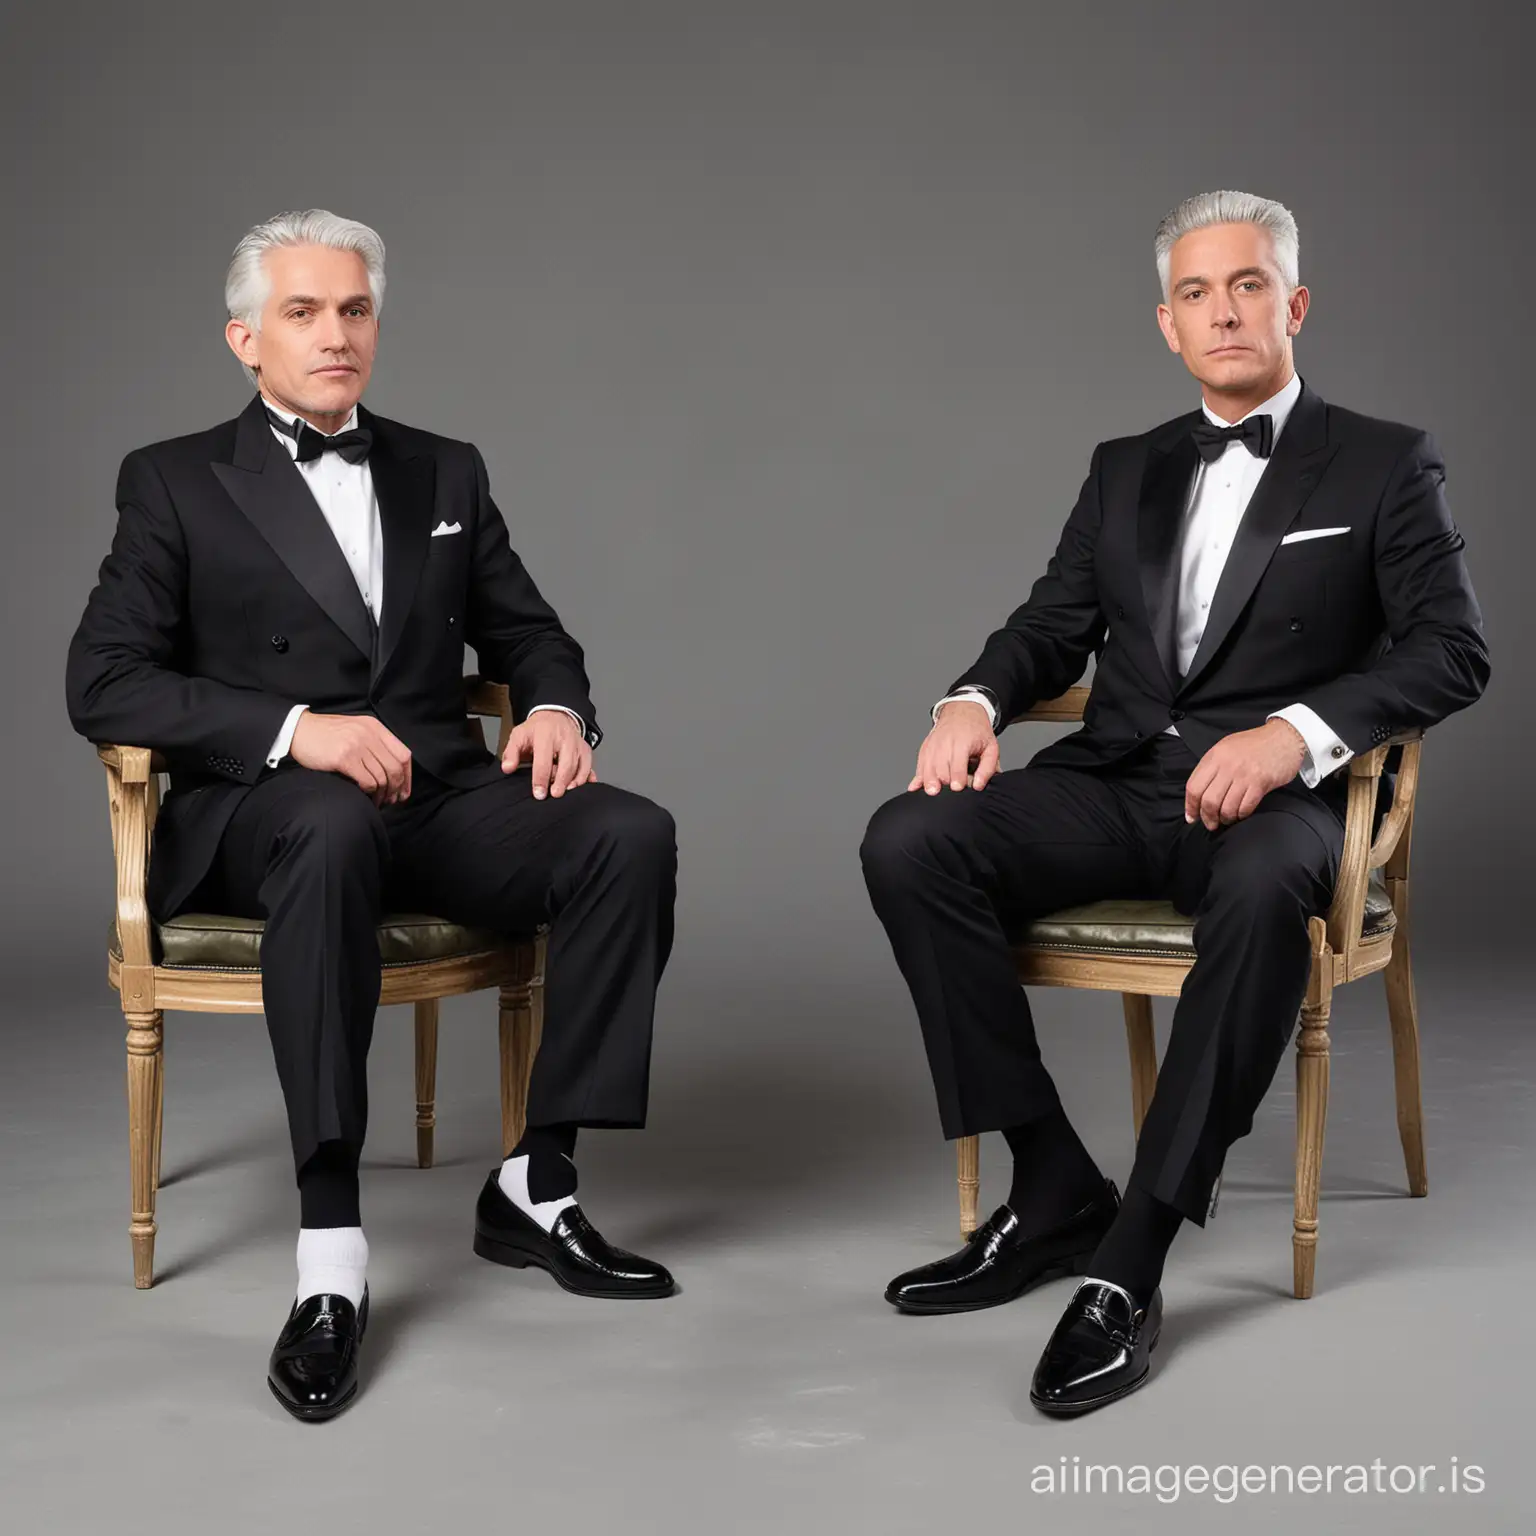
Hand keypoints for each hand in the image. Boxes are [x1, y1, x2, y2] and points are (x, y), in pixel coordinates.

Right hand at [290, 712, 412, 806]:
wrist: (297, 730)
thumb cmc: (326, 735)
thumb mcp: (355, 729)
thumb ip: (374, 743)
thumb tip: (393, 771)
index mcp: (375, 727)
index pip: (403, 754)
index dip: (407, 776)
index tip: (404, 791)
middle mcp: (369, 734)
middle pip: (395, 768)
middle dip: (396, 788)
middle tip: (391, 800)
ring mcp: (357, 745)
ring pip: (382, 777)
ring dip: (382, 794)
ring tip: (377, 801)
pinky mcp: (344, 758)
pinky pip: (367, 781)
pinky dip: (369, 792)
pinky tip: (364, 795)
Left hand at [501, 711, 596, 798]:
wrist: (555, 716)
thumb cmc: (536, 730)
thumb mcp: (519, 736)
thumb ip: (511, 753)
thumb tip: (508, 768)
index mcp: (545, 734)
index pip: (544, 760)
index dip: (541, 779)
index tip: (539, 793)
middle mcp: (565, 738)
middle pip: (567, 763)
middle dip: (562, 782)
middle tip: (555, 794)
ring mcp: (577, 744)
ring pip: (581, 766)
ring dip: (575, 782)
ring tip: (566, 791)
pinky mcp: (586, 749)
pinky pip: (590, 765)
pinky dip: (588, 777)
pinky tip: (584, 785)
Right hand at [908, 700, 999, 794]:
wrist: (962, 712)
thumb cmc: (977, 731)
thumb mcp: (991, 747)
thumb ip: (988, 768)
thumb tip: (978, 786)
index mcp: (962, 742)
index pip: (956, 766)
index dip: (957, 781)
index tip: (958, 787)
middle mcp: (944, 744)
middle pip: (940, 772)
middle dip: (947, 784)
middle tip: (957, 785)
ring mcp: (932, 747)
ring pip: (927, 770)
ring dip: (931, 783)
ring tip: (936, 791)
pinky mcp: (925, 750)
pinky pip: (919, 767)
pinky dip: (918, 779)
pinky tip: (916, 787)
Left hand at [1183, 719, 1306, 829]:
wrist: (1284, 737)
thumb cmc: (1255, 744)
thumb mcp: (1226, 748)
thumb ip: (1211, 767)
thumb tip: (1199, 792)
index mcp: (1215, 757)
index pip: (1194, 787)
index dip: (1190, 806)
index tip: (1192, 816)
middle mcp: (1227, 765)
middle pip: (1208, 801)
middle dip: (1207, 817)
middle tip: (1211, 823)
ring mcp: (1244, 774)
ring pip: (1226, 807)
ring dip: (1225, 818)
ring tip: (1227, 818)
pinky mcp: (1261, 782)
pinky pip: (1245, 807)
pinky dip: (1241, 814)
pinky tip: (1241, 813)